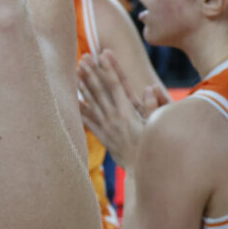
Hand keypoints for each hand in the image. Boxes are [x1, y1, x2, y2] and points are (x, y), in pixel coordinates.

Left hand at [77, 50, 153, 169]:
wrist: (141, 174)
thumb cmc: (152, 150)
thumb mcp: (156, 127)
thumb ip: (153, 107)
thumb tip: (150, 88)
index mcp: (128, 113)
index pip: (116, 85)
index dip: (109, 69)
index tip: (102, 55)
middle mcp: (114, 118)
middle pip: (100, 90)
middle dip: (92, 72)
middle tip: (83, 57)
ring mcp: (106, 127)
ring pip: (92, 102)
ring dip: (83, 85)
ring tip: (76, 70)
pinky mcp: (102, 136)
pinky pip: (87, 120)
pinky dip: (79, 108)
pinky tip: (72, 98)